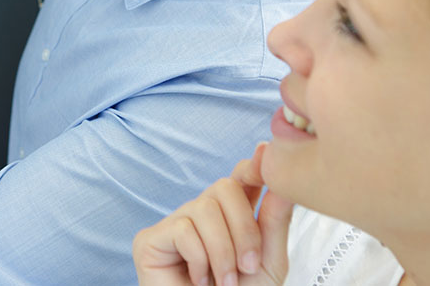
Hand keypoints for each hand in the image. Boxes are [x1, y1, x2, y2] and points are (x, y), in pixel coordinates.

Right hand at [133, 143, 292, 285]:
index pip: (240, 177)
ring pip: (204, 207)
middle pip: (224, 186)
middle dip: (244, 228)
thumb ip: (275, 217)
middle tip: (247, 266)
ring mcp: (175, 225)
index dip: (252, 166)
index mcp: (232, 217)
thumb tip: (280, 171)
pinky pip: (183, 228)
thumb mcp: (269, 261)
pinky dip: (199, 258)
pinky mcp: (150, 241)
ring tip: (223, 282)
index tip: (264, 157)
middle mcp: (202, 214)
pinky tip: (198, 278)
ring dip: (223, 251)